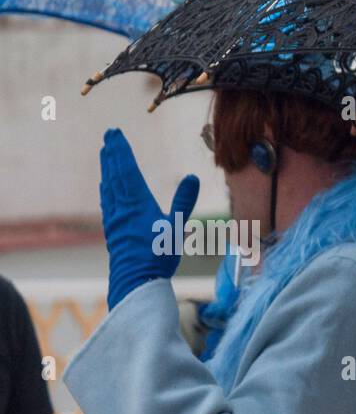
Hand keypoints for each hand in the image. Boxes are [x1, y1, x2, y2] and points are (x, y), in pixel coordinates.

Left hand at [99, 129, 199, 308]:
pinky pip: (108, 202)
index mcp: (138, 202)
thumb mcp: (177, 227)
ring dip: (108, 168)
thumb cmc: (158, 255)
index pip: (127, 169)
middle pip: (115, 174)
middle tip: (108, 136)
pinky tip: (107, 188)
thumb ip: (184, 202)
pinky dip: (107, 188)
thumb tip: (192, 177)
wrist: (135, 279)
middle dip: (111, 154)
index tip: (114, 133)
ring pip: (109, 186)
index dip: (121, 150)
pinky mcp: (113, 229)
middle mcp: (122, 206)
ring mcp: (115, 218)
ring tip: (105, 155)